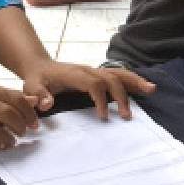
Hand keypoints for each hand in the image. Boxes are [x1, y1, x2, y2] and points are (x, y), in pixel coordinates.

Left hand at [21, 59, 155, 120]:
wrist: (40, 67)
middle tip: (128, 115)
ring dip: (135, 81)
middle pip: (111, 77)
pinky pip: (119, 74)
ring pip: (119, 73)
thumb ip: (38, 95)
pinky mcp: (99, 74)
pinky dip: (133, 79)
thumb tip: (47, 104)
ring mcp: (95, 70)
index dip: (100, 99)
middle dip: (122, 94)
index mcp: (74, 74)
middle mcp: (88, 70)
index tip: (103, 117)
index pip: (93, 83)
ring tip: (152, 90)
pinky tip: (145, 86)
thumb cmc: (37, 79)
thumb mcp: (31, 87)